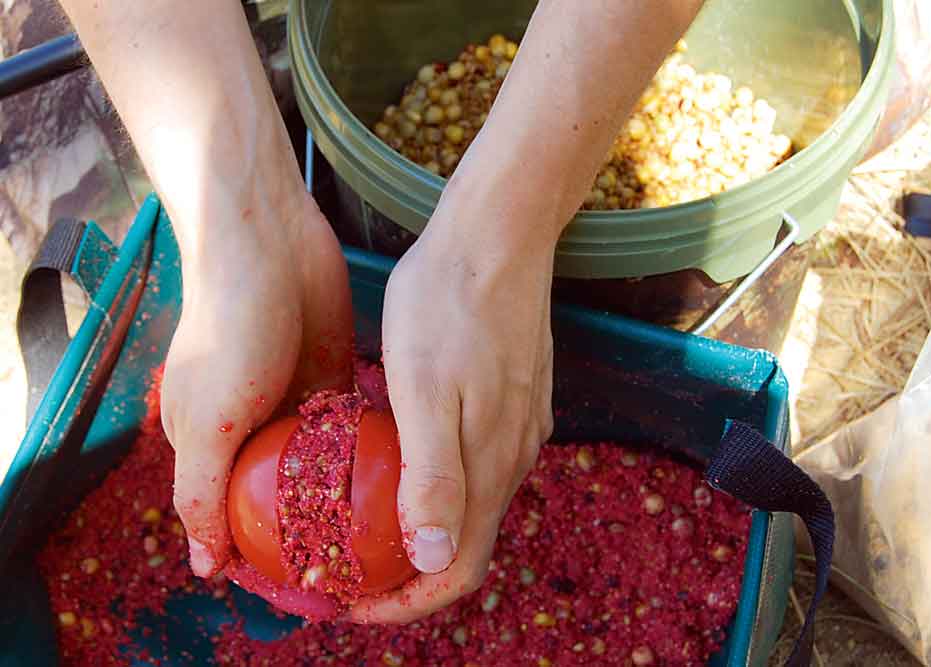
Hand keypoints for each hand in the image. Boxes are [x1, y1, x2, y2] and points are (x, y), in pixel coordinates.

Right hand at [161, 186, 352, 576]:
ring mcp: (294, 404)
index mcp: (211, 445)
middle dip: (318, 526)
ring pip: (324, 466)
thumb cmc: (229, 327)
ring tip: (387, 528)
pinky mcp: (332, 377)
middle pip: (286, 496)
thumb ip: (201, 491)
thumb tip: (206, 566)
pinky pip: (352, 430)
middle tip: (361, 560)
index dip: (265, 553)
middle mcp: (253, 430)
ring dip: (348, 493)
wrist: (270, 241)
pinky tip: (397, 477)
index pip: (236, 518)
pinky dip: (368, 452)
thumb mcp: (207, 419)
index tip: (308, 580)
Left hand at [350, 207, 555, 622]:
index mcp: (490, 464)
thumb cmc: (449, 303)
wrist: (499, 234)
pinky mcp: (517, 398)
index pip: (458, 569)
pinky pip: (478, 462)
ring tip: (361, 519)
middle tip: (345, 566)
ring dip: (420, 527)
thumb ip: (434, 477)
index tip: (352, 603)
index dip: (406, 603)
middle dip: (408, 572)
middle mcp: (513, 455)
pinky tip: (399, 459)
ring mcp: (519, 425)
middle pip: (465, 542)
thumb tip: (435, 560)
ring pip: (471, 502)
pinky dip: (437, 484)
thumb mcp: (425, 389)